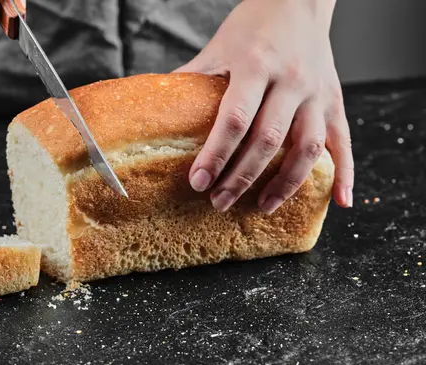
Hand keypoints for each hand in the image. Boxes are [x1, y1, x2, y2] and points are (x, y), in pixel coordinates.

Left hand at [176, 0, 353, 213]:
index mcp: (256, 65)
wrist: (298, 0)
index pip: (235, 119)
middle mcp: (291, 80)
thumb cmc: (252, 27)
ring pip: (308, 148)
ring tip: (263, 206)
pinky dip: (345, 173)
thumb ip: (192, 81)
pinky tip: (340, 200)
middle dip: (242, 177)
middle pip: (268, 140)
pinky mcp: (335, 100)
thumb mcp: (217, 48)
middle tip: (219, 202)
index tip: (198, 182)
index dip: (216, 154)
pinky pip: (344, 141)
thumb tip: (158, 114)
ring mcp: (317, 92)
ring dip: (286, 183)